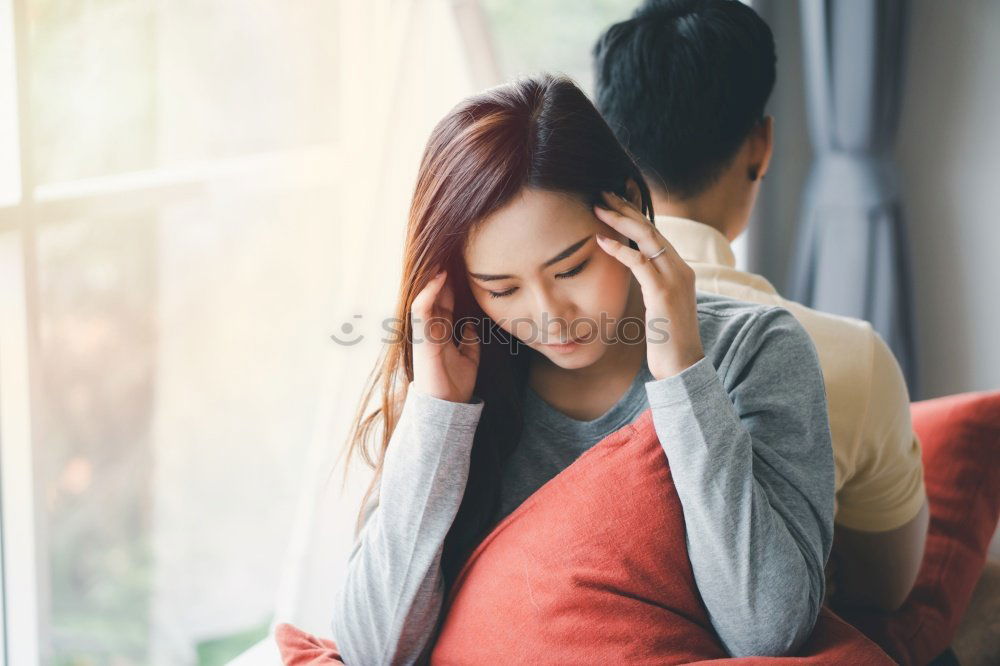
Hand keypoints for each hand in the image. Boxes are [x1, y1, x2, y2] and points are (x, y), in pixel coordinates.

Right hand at [409, 268, 480, 402]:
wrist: (447, 407)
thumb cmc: (455, 385)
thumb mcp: (469, 358)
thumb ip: (470, 341)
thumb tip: (471, 325)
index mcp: (441, 333)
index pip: (445, 303)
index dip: (451, 286)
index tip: (461, 268)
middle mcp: (431, 330)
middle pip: (434, 296)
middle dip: (441, 277)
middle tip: (450, 254)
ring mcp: (424, 332)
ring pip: (425, 298)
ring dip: (432, 279)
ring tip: (442, 259)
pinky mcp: (421, 337)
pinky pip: (421, 310)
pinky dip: (428, 293)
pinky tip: (438, 278)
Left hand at [593, 191, 704, 379]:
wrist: (682, 365)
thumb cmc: (666, 339)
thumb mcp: (658, 305)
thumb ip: (650, 284)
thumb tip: (633, 272)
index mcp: (680, 269)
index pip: (656, 232)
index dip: (636, 213)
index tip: (616, 198)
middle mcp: (681, 268)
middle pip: (652, 228)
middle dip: (627, 207)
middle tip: (603, 192)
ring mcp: (675, 279)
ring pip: (648, 238)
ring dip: (621, 220)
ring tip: (598, 207)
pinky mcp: (664, 293)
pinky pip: (640, 262)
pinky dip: (620, 249)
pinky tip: (600, 241)